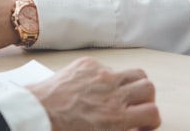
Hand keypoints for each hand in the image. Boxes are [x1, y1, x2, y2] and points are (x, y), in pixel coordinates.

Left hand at [27, 57, 160, 130]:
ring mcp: (101, 75)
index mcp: (117, 117)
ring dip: (133, 84)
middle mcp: (113, 93)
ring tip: (121, 93)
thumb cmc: (63, 129)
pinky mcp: (87, 64)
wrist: (36, 113)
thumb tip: (132, 127)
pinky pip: (107, 66)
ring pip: (135, 72)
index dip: (151, 119)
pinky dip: (106, 76)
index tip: (142, 123)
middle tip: (134, 106)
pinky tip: (94, 86)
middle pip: (148, 88)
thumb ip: (121, 129)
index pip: (153, 112)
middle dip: (145, 99)